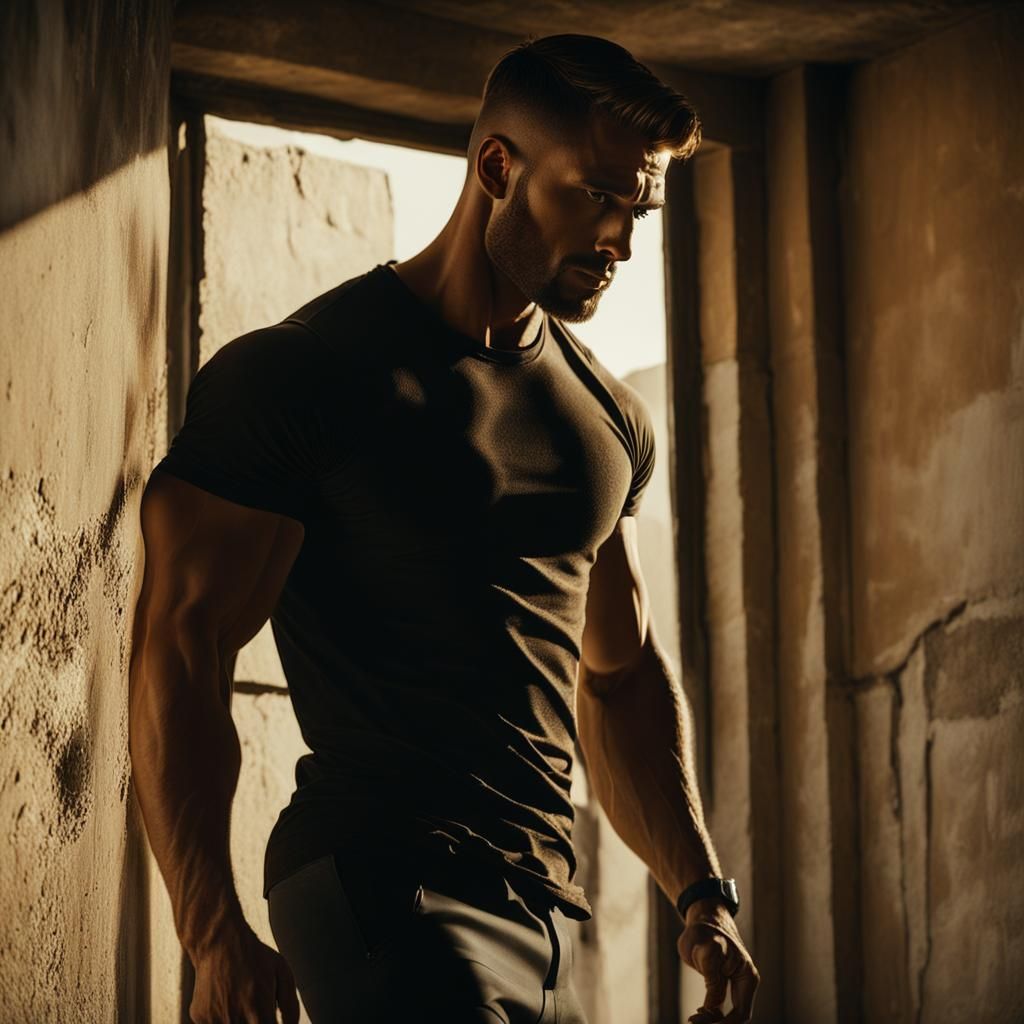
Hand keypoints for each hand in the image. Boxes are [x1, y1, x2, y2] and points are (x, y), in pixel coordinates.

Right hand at [189, 922, 299, 1023]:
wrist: (219, 943)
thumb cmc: (256, 957)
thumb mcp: (283, 973)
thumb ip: (290, 1006)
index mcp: (258, 1012)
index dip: (271, 1023)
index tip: (269, 1015)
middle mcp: (235, 1020)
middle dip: (255, 1021)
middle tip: (254, 1006)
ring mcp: (214, 1022)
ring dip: (239, 1019)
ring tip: (240, 999)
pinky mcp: (200, 1019)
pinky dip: (222, 1018)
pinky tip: (225, 999)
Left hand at [677, 899, 758, 1022]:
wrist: (702, 920)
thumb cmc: (705, 932)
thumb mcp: (707, 952)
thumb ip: (713, 979)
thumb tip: (713, 1009)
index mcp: (747, 976)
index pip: (741, 1013)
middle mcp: (745, 983)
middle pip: (736, 1017)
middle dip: (717, 1023)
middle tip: (693, 1022)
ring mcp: (736, 984)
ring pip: (727, 1015)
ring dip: (711, 1020)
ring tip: (693, 1018)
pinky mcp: (724, 984)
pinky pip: (720, 1007)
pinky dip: (710, 1014)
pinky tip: (698, 1013)